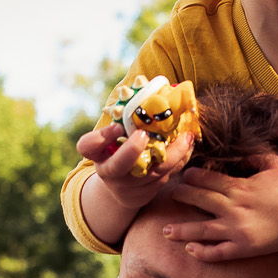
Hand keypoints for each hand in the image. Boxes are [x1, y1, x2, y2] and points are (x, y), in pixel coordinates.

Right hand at [77, 123, 195, 213]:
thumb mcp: (113, 141)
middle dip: (132, 150)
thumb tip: (145, 85)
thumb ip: (123, 121)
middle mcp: (111, 172)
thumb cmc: (119, 153)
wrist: (122, 190)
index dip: (101, 137)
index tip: (116, 126)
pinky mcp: (148, 192)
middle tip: (144, 134)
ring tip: (186, 136)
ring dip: (172, 153)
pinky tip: (188, 145)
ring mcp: (130, 185)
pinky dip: (180, 159)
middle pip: (118, 165)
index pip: (88, 146)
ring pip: (153, 171)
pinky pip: (167, 175)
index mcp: (98, 155)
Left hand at [162, 154, 277, 262]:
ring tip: (166, 231)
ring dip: (182, 230)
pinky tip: (191, 250)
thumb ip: (252, 157)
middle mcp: (234, 209)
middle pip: (200, 201)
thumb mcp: (275, 163)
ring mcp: (237, 231)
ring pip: (202, 230)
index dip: (192, 176)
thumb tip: (234, 156)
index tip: (183, 174)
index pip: (207, 180)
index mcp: (240, 187)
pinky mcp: (244, 248)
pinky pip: (218, 253)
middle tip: (170, 193)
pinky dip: (203, 253)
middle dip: (182, 196)